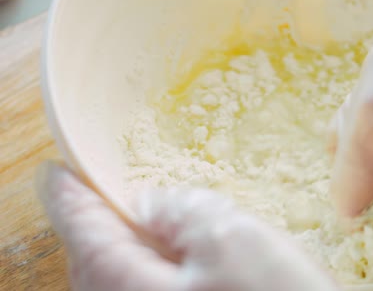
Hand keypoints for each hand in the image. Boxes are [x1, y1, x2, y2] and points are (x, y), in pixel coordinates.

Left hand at [36, 161, 338, 290]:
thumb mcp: (234, 239)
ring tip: (148, 220)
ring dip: (130, 246)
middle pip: (97, 260)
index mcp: (131, 289)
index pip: (85, 232)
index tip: (60, 173)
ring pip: (124, 280)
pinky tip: (177, 257)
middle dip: (100, 222)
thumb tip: (155, 204)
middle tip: (109, 191)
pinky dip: (153, 269)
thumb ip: (186, 211)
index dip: (72, 197)